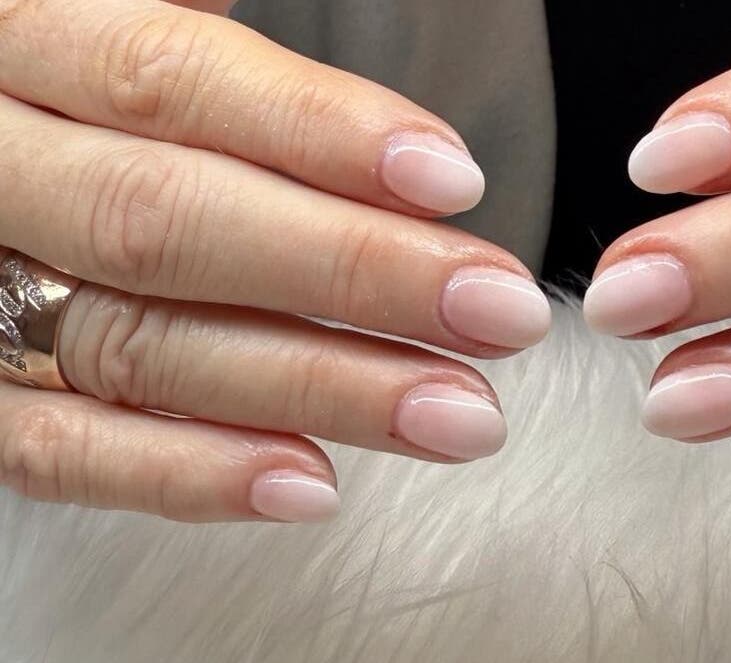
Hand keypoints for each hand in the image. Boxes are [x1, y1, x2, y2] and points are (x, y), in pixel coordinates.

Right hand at [0, 0, 550, 521]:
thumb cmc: (78, 92)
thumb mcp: (119, 16)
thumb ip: (209, 39)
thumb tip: (380, 101)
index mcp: (23, 41)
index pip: (166, 80)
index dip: (315, 132)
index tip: (452, 180)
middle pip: (164, 224)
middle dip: (353, 272)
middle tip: (498, 313)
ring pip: (135, 347)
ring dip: (316, 388)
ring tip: (456, 414)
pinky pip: (58, 453)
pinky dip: (185, 474)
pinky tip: (314, 484)